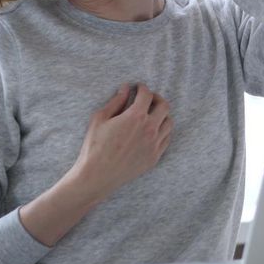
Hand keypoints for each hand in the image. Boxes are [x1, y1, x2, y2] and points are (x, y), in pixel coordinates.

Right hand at [67, 84, 172, 203]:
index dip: (143, 88)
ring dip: (162, 115)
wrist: (97, 176)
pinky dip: (162, 131)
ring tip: (152, 115)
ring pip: (169, 123)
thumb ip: (116, 101)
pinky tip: (153, 131)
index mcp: (135, 117)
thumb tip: (126, 88)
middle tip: (148, 99)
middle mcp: (149, 129)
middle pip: (164, 106)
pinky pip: (166, 139)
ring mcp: (154, 145)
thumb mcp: (100, 119)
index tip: (138, 88)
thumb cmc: (95, 146)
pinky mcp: (155, 157)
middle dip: (156, 98)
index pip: (147, 95)